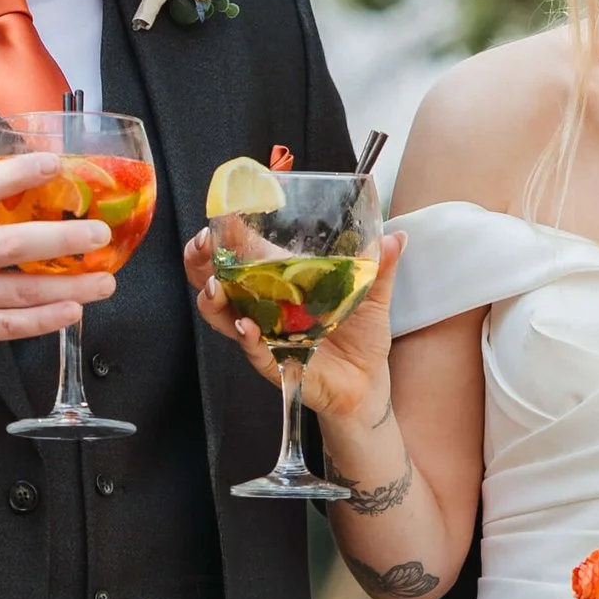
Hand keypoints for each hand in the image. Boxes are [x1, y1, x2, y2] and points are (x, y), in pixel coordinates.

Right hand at [0, 153, 116, 379]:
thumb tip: (46, 191)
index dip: (16, 174)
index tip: (52, 163)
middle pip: (9, 245)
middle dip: (58, 239)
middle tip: (98, 234)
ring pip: (20, 291)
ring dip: (68, 287)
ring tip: (104, 281)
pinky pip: (12, 325)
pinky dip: (45, 320)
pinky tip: (73, 311)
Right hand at [188, 226, 404, 426]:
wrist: (368, 382)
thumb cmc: (361, 336)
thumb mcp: (373, 297)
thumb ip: (380, 267)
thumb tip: (396, 237)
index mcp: (281, 283)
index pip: (244, 254)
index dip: (226, 237)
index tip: (221, 216)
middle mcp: (264, 308)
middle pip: (219, 282)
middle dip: (202, 263)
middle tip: (203, 245)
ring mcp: (265, 336)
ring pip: (224, 318)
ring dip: (215, 302)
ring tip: (215, 288)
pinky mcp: (275, 364)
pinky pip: (254, 352)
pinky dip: (248, 340)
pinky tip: (246, 328)